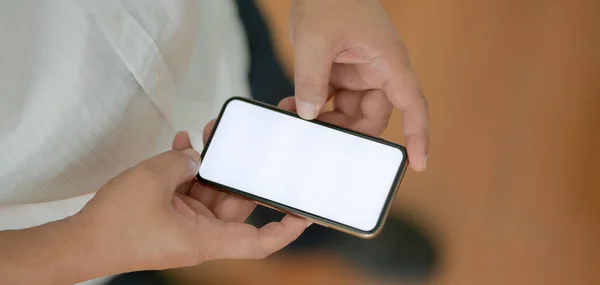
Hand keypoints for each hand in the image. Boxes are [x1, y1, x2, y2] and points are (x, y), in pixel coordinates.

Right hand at [76, 126, 308, 274]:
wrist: (81, 241)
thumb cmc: (116, 224)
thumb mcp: (153, 180)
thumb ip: (183, 163)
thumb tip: (197, 156)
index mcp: (207, 239)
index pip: (259, 242)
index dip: (285, 230)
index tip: (304, 212)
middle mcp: (202, 233)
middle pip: (237, 201)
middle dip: (243, 169)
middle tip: (252, 142)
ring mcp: (187, 223)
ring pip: (212, 189)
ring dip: (212, 162)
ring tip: (212, 131)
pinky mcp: (171, 214)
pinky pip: (189, 189)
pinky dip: (189, 169)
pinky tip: (185, 145)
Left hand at [290, 0, 428, 170]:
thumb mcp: (316, 41)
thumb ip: (313, 80)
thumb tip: (309, 115)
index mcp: (388, 62)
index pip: (412, 105)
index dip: (419, 135)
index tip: (418, 163)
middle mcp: (378, 71)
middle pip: (373, 116)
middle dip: (348, 132)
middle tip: (321, 143)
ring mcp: (359, 71)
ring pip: (350, 111)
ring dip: (325, 120)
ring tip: (296, 120)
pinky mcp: (340, 69)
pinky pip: (332, 97)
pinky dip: (314, 104)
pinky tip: (291, 106)